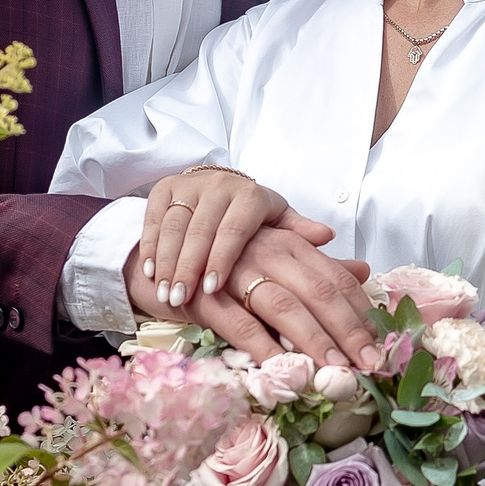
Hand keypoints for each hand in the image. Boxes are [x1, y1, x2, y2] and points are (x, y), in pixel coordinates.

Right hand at [127, 206, 376, 361]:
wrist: (161, 255)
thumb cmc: (226, 259)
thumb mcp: (275, 254)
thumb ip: (317, 264)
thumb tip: (364, 271)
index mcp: (290, 242)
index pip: (335, 278)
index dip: (361, 313)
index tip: (381, 346)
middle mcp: (269, 251)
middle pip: (319, 292)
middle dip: (348, 331)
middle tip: (368, 367)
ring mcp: (237, 271)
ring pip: (285, 306)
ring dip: (313, 342)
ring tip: (335, 372)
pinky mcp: (207, 295)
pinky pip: (241, 324)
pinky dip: (263, 348)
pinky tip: (282, 371)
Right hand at [137, 168, 322, 306]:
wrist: (212, 191)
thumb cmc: (250, 218)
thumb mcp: (278, 224)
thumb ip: (302, 238)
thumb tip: (335, 244)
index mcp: (251, 196)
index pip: (236, 229)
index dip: (222, 258)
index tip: (212, 288)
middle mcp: (219, 187)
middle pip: (201, 230)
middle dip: (189, 267)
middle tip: (180, 298)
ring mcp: (188, 187)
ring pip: (174, 227)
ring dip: (167, 262)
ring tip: (164, 293)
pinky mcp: (163, 190)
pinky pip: (153, 220)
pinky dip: (150, 248)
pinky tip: (149, 273)